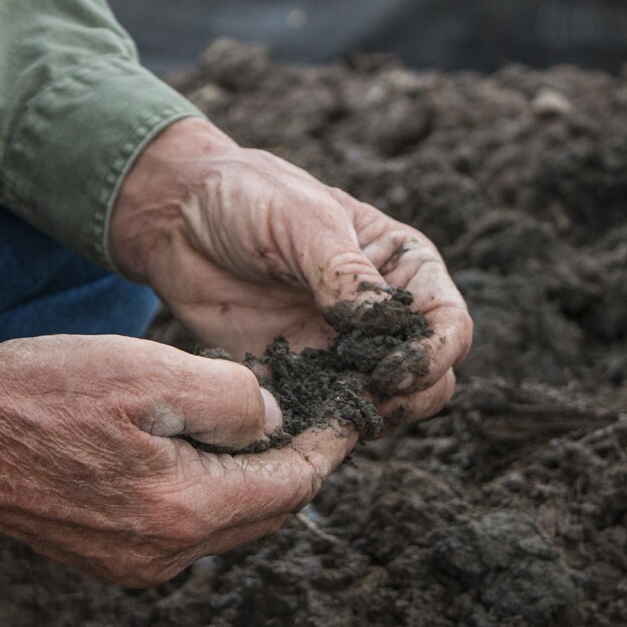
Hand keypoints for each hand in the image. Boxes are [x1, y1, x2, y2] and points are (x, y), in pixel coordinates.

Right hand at [0, 338, 355, 585]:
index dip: (326, 446)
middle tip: (318, 419)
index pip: (290, 485)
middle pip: (263, 511)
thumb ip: (231, 397)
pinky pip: (183, 524)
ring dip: (251, 477)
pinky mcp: (105, 552)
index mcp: (185, 511)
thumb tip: (273, 417)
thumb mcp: (147, 372)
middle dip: (296, 466)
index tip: (350, 415)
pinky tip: (201, 448)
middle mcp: (165, 554)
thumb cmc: (37, 393)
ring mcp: (132, 561)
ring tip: (266, 426)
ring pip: (224, 519)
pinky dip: (208, 488)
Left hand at [111, 118, 472, 430]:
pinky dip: (313, 430)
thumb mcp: (302, 219)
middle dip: (405, 398)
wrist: (177, 215)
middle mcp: (382, 317)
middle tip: (357, 400)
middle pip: (430, 380)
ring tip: (319, 411)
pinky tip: (284, 425)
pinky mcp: (296, 377)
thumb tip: (383, 324)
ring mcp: (340, 352)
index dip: (432, 357)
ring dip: (360, 417)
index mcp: (403, 267)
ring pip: (382, 408)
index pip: (449, 325)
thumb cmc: (249, 196)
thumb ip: (345, 272)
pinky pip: (321, 419)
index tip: (390, 371)